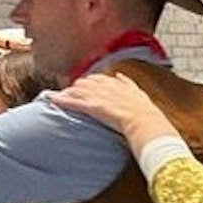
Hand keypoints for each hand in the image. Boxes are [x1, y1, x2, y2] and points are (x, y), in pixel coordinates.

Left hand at [54, 74, 176, 151]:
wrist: (148, 124)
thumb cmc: (150, 118)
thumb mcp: (144, 99)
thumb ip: (133, 89)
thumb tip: (125, 81)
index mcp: (123, 85)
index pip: (103, 78)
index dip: (93, 82)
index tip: (88, 85)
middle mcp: (110, 87)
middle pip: (88, 82)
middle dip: (78, 86)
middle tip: (71, 92)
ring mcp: (101, 96)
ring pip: (79, 90)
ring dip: (68, 93)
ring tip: (59, 96)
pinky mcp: (94, 107)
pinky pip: (74, 102)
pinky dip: (62, 100)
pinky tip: (52, 100)